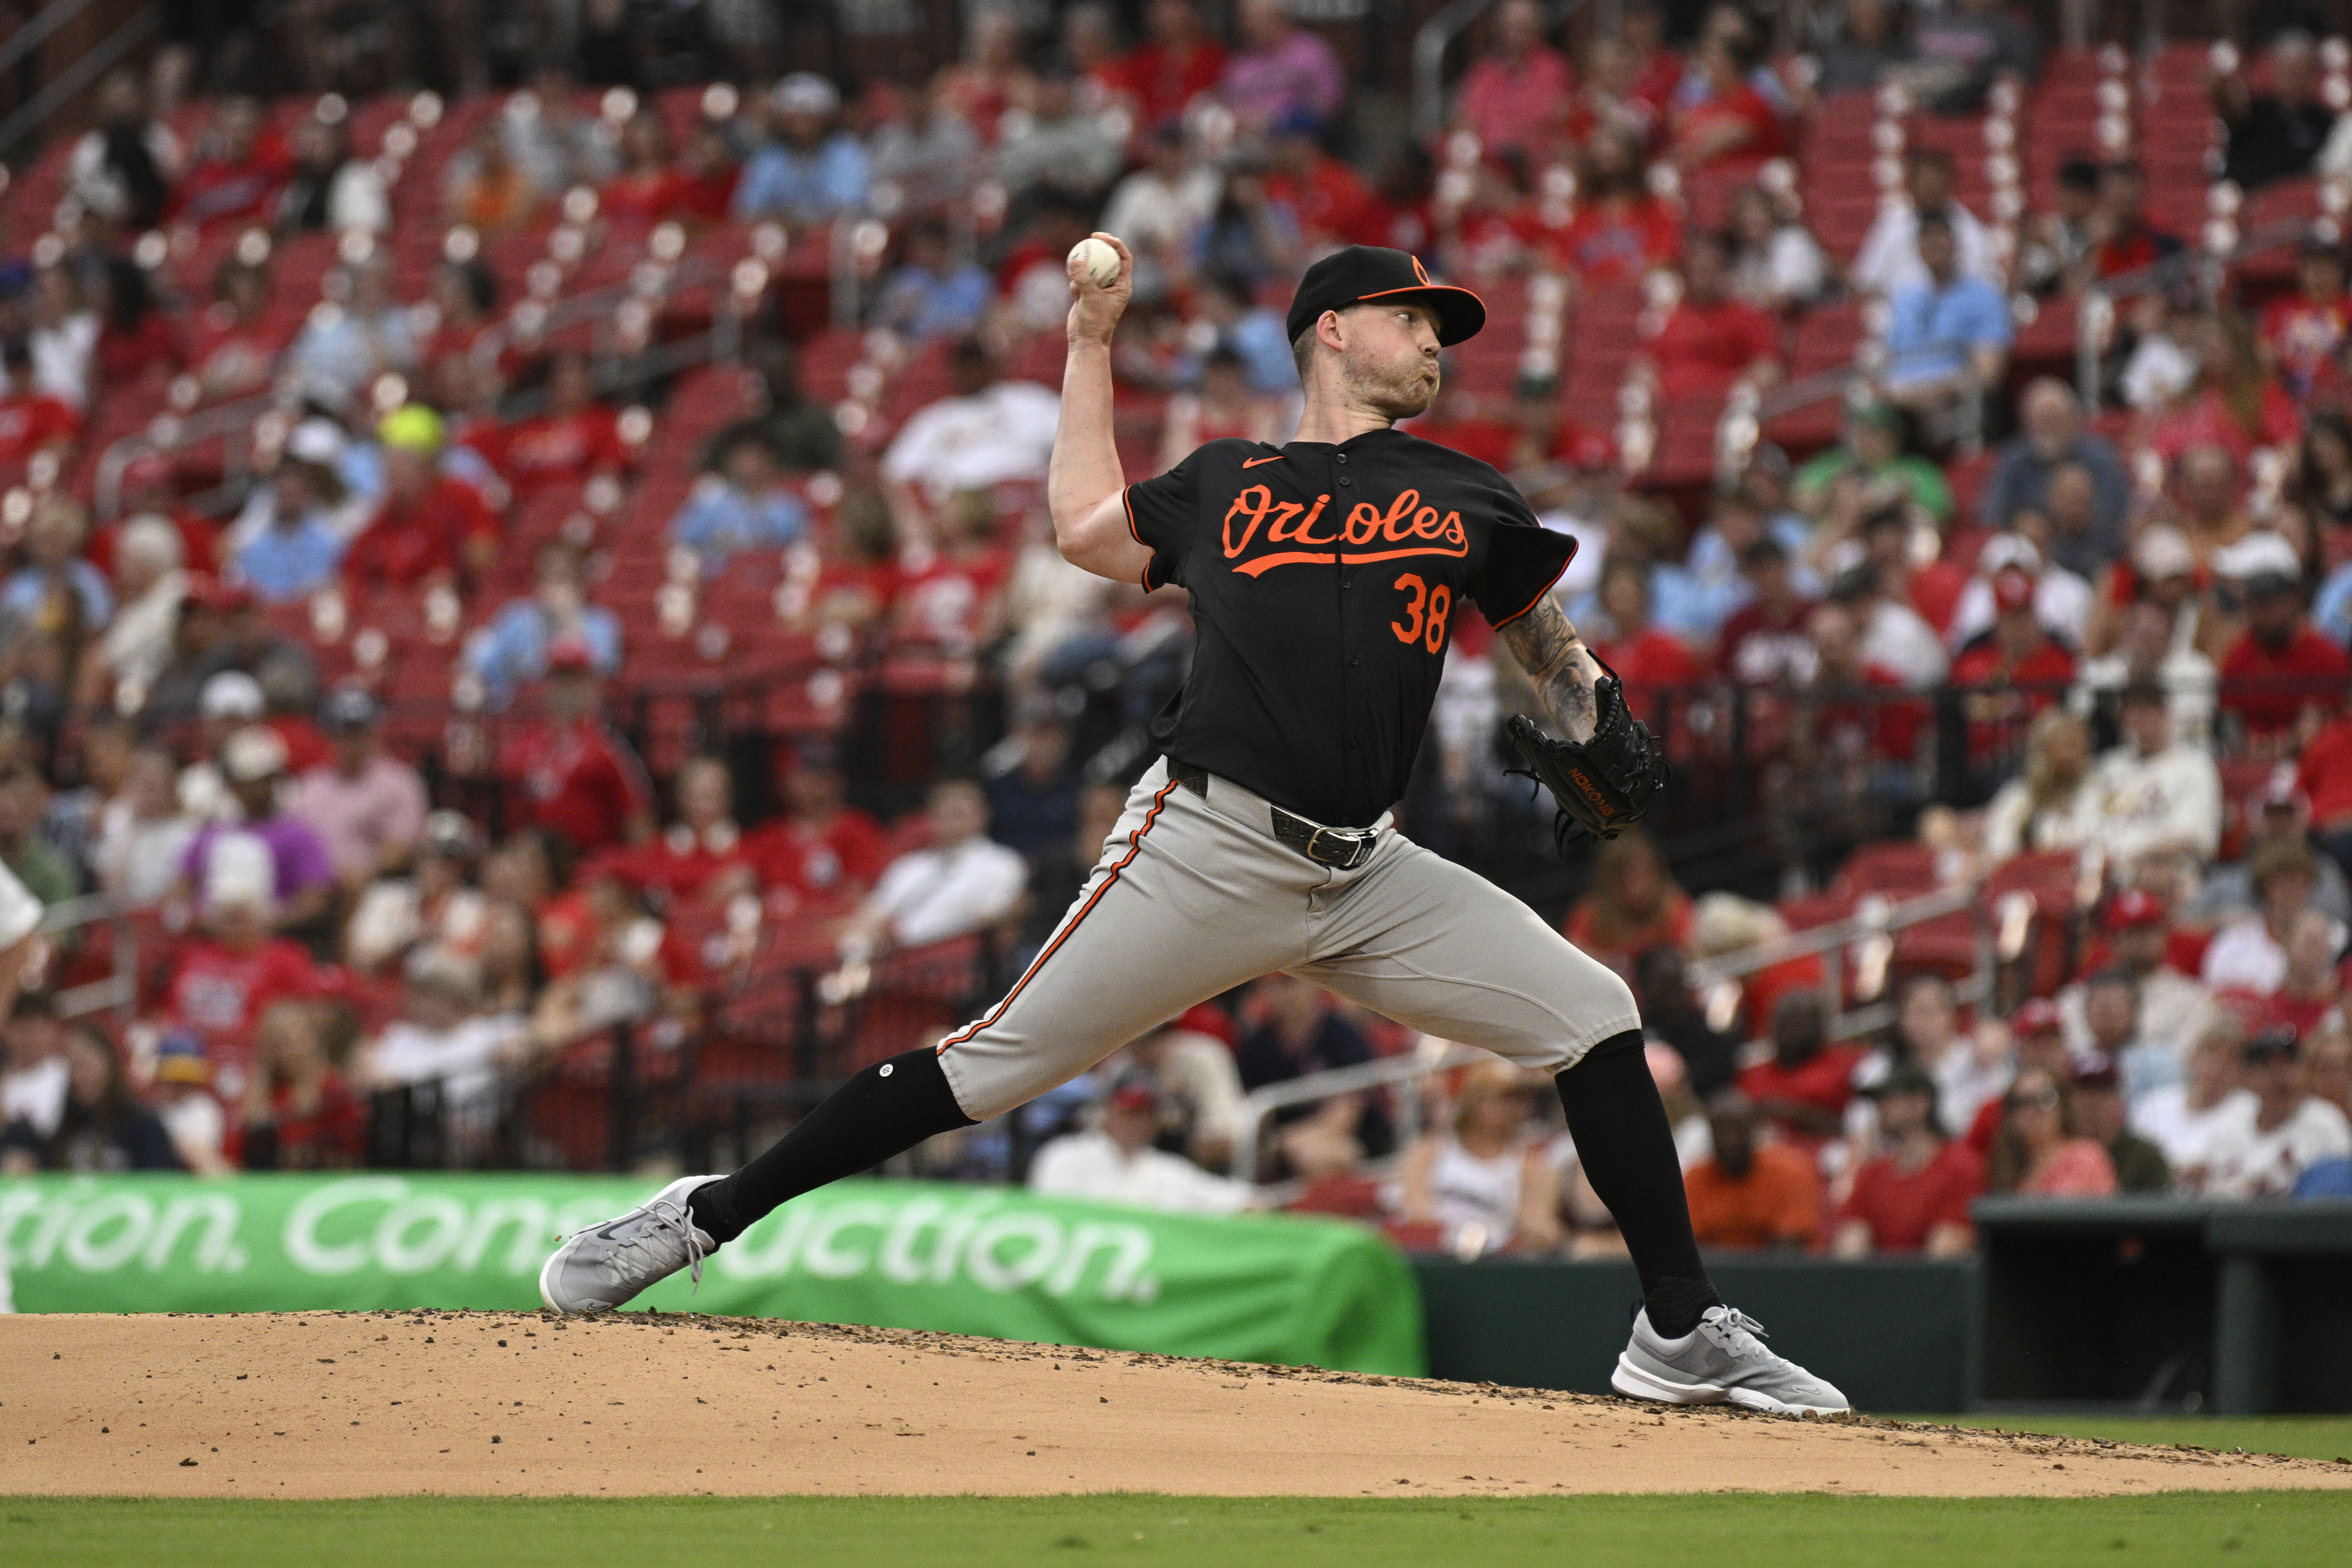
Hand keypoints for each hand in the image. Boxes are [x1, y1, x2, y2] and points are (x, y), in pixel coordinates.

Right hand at [1065, 231, 1133, 347]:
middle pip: (1108, 259)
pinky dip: (1075, 283)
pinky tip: (1075, 294)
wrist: (1084, 341)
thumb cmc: (1094, 323)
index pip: (1124, 258)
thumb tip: (1074, 260)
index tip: (1103, 237)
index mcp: (1123, 286)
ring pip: (1091, 269)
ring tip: (1078, 278)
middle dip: (1100, 247)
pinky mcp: (1087, 294)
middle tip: (1091, 237)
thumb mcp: (1089, 299)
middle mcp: (1113, 286)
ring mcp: (1099, 289)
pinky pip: (1080, 280)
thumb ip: (1083, 279)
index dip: (1116, 244)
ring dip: (1083, 270)